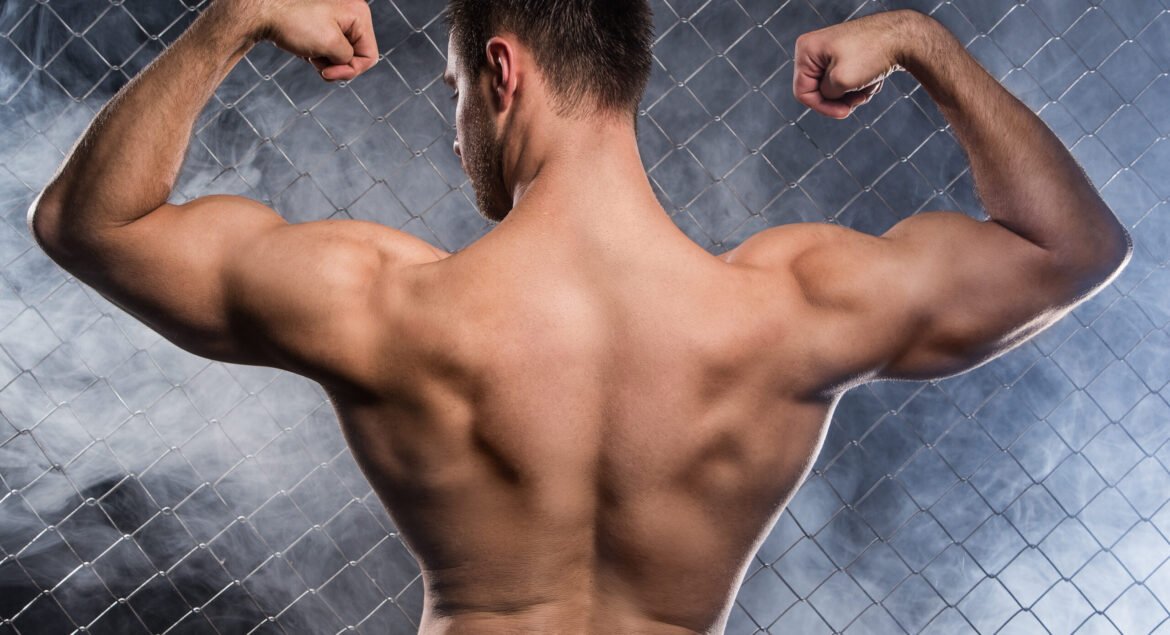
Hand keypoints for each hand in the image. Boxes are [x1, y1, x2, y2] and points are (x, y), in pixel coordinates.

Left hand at [255, 0, 377, 81]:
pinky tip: (303, 48)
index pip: (369, 56)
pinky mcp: (321, 23)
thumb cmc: (294, 21)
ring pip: (340, 54)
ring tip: (308, 52)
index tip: (328, 73)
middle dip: (336, 64)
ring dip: (325, 60)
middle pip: (355, 55)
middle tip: (316, 61)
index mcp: (358, 14)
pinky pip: (328, 47)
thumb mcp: (330, 44)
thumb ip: (347, 58)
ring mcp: (335, 18)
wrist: (262, 10)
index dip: (351, 70)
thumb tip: (346, 62)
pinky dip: (317, 53)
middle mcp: (350, 14)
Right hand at [793, 10, 922, 118]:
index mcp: (806, 50)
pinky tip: (874, 78)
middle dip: (841, 98)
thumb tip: (828, 95)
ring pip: (836, 87)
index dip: (822, 107)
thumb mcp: (841, 81)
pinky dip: (861, 84)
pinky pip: (847, 79)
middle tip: (860, 98)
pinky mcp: (848, 54)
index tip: (845, 113)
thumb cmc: (872, 53)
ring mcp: (832, 51)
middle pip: (820, 90)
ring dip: (853, 93)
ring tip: (870, 85)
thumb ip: (826, 95)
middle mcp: (816, 48)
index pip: (803, 92)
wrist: (904, 36)